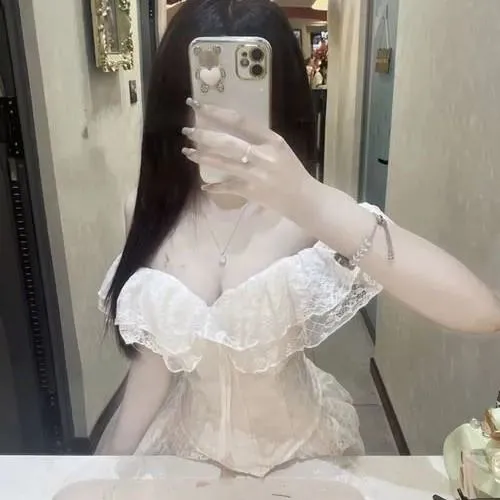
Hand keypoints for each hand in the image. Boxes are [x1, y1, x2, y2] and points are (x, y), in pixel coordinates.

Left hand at [181, 98, 315, 214]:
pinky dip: (215, 187)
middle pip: (227, 141)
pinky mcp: (251, 191)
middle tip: (187, 130)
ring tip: (187, 152)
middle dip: (204, 135)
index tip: (199, 106)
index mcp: (271, 140)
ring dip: (202, 157)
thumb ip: (258, 139)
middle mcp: (262, 154)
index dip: (217, 112)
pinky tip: (205, 186)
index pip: (239, 121)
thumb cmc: (292, 171)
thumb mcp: (279, 149)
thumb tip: (231, 131)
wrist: (303, 198)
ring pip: (223, 162)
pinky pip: (228, 186)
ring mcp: (255, 174)